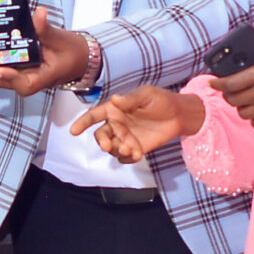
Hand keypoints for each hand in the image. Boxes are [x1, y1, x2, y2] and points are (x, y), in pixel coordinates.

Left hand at [0, 5, 93, 96]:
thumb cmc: (71, 52)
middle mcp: (24, 79)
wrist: (76, 58)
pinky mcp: (13, 66)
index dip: (10, 76)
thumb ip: (47, 30)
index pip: (21, 81)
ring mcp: (17, 74)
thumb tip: (39, 13)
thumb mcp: (62, 41)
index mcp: (38, 78)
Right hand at [72, 87, 203, 162]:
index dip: (83, 122)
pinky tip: (137, 154)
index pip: (95, 115)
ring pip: (112, 148)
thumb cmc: (161, 100)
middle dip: (101, 142)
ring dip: (117, 150)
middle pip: (101, 135)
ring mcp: (125, 138)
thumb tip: (116, 100)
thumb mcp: (147, 95)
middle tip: (108, 146)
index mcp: (115, 109)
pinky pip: (124, 157)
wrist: (179, 116)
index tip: (73, 131)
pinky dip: (128, 158)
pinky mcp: (135, 148)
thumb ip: (130, 99)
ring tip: (131, 149)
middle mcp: (117, 124)